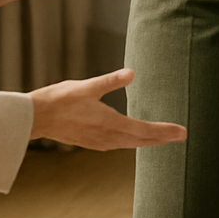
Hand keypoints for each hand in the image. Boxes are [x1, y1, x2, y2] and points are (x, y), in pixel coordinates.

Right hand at [28, 68, 185, 148]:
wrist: (36, 118)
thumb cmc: (60, 100)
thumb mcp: (87, 87)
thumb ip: (111, 81)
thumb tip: (131, 73)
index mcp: (110, 124)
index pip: (144, 130)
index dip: (165, 131)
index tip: (182, 132)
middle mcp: (108, 137)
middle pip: (142, 140)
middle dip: (162, 138)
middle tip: (181, 136)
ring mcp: (100, 142)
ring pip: (131, 144)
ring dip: (148, 141)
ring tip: (163, 138)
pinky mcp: (93, 143)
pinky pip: (120, 144)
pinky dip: (133, 142)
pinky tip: (135, 139)